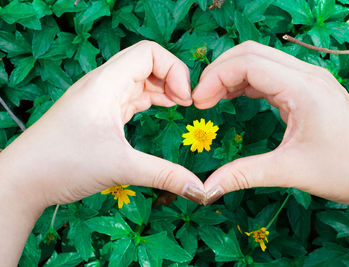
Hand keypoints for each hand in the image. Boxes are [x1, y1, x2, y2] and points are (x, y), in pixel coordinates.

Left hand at [1, 41, 205, 212]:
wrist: (23, 179)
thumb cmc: (63, 164)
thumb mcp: (121, 167)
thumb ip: (165, 175)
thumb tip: (200, 190)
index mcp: (106, 83)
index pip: (149, 52)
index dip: (174, 69)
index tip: (185, 100)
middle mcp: (102, 83)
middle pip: (146, 62)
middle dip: (172, 78)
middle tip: (186, 104)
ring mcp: (99, 97)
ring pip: (138, 79)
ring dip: (162, 88)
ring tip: (178, 106)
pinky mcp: (98, 111)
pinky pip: (129, 95)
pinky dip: (149, 99)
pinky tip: (159, 110)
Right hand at [193, 41, 348, 242]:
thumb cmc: (344, 171)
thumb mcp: (288, 171)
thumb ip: (243, 175)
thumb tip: (206, 189)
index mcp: (304, 88)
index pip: (248, 63)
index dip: (215, 77)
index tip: (197, 102)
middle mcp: (308, 75)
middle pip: (252, 53)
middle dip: (220, 71)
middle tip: (201, 99)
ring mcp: (311, 79)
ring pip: (262, 60)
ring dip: (233, 74)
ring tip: (213, 99)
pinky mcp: (310, 89)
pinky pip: (272, 74)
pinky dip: (249, 82)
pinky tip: (236, 97)